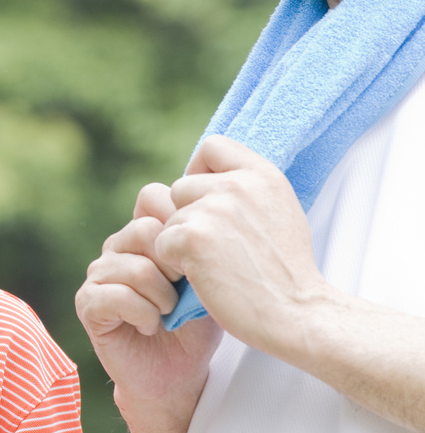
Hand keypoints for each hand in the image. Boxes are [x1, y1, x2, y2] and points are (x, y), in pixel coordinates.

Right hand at [76, 183, 220, 432]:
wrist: (175, 375)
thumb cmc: (192, 324)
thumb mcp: (205, 279)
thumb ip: (197, 246)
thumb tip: (202, 224)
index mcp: (141, 232)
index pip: (151, 196)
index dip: (177, 222)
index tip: (195, 256)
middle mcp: (116, 246)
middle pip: (145, 230)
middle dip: (174, 265)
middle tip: (183, 292)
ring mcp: (98, 272)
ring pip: (135, 267)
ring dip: (162, 297)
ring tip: (168, 314)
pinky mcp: (87, 302)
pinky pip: (117, 296)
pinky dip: (143, 315)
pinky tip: (149, 326)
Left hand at [156, 135, 325, 354]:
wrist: (299, 315)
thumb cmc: (287, 271)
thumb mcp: (280, 210)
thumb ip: (247, 188)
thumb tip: (210, 177)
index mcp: (261, 174)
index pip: (212, 147)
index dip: (201, 170)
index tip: (207, 196)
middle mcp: (236, 184)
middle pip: (182, 187)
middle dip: (190, 215)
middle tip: (214, 247)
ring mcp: (212, 209)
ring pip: (171, 217)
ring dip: (183, 242)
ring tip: (214, 265)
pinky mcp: (191, 238)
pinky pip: (162, 242)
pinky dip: (174, 263)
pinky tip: (203, 277)